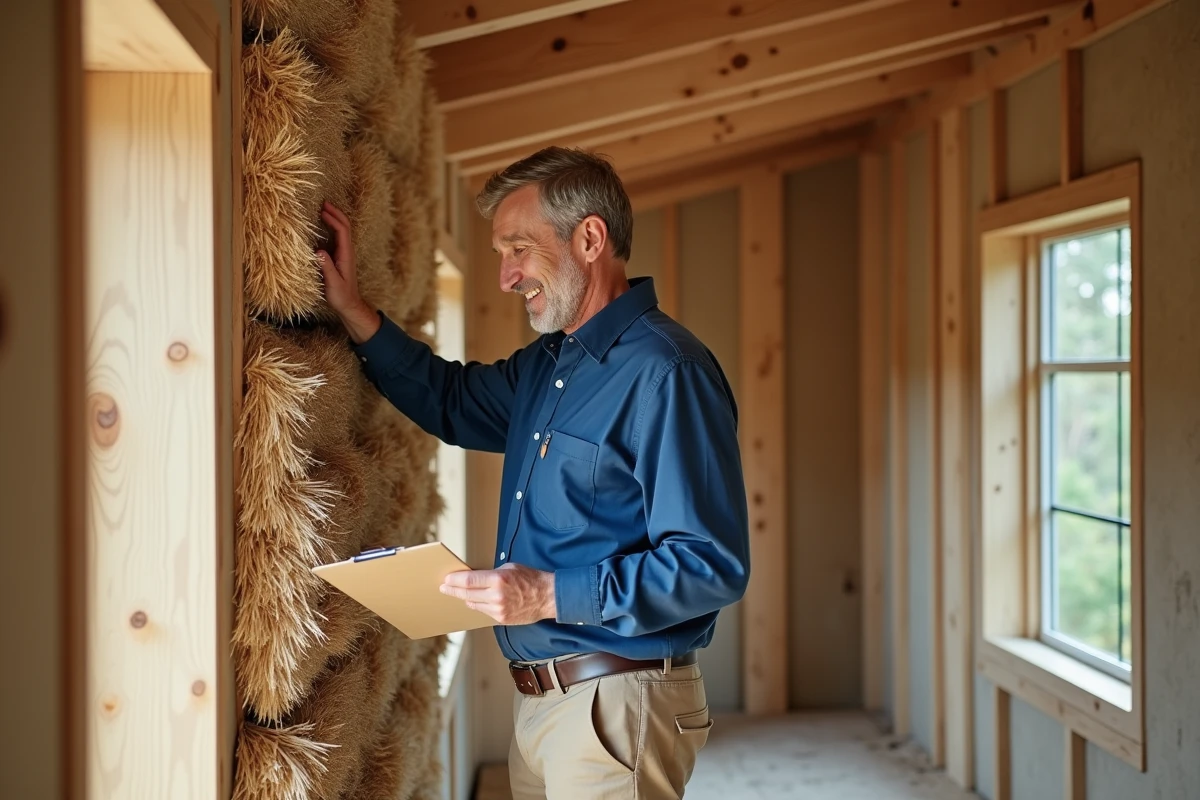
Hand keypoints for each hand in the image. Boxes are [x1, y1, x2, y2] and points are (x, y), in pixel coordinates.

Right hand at [317, 201, 379, 342]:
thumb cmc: (341, 296)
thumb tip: (318, 250)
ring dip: (333, 218)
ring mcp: (343, 253)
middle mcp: (346, 251)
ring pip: (341, 231)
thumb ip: (326, 267)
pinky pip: (336, 237)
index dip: (333, 219)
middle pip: (345, 226)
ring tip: (322, 209)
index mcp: (346, 255)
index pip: (342, 231)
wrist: (349, 305)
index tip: (322, 211)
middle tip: (323, 202)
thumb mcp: (333, 283)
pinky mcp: (339, 257)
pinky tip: (321, 225)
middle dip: (335, 213)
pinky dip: (330, 227)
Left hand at [440, 563, 556, 624]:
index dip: (454, 580)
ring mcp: (498, 609)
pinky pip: (483, 611)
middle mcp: (496, 596)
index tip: (446, 579)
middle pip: (467, 593)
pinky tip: (473, 600)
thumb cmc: (530, 579)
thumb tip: (475, 577)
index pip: (469, 580)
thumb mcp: (510, 568)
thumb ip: (491, 573)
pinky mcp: (501, 619)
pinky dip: (477, 605)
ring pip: (473, 604)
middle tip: (444, 587)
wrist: (547, 597)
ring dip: (464, 598)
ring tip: (457, 593)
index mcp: (498, 579)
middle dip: (453, 590)